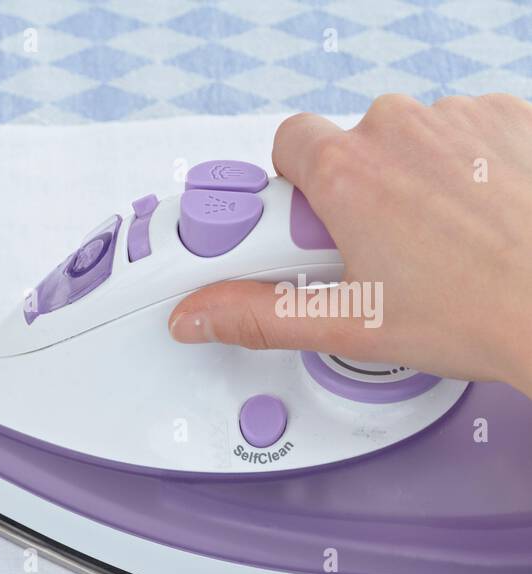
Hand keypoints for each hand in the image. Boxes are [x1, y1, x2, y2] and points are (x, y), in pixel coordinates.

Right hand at [169, 94, 531, 397]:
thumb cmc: (481, 312)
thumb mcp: (348, 327)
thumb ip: (256, 314)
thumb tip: (200, 314)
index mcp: (347, 174)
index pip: (285, 144)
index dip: (290, 189)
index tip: (301, 229)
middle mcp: (400, 131)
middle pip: (349, 146)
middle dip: (353, 195)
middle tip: (373, 255)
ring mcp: (460, 120)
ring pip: (410, 141)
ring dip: (411, 181)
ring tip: (435, 245)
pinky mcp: (510, 118)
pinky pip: (465, 134)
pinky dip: (464, 169)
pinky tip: (477, 220)